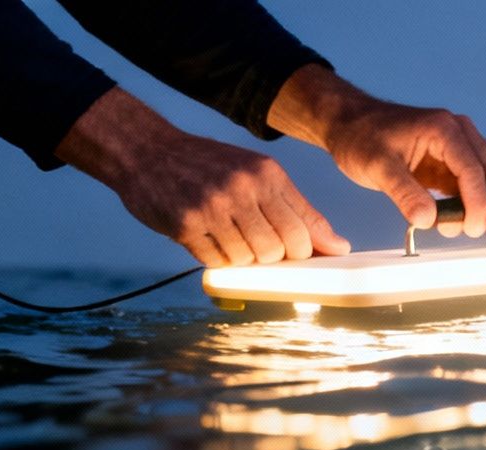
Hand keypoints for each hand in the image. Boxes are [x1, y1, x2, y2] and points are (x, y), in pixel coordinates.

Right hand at [56, 87, 348, 266]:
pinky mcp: (186, 226)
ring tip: (231, 238)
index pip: (305, 229)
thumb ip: (297, 209)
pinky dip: (220, 260)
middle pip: (281, 250)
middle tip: (260, 247)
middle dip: (276, 258)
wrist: (147, 151)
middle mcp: (243, 188)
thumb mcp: (256, 173)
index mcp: (266, 174)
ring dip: (245, 259)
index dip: (307, 251)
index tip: (302, 257)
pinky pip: (219, 263)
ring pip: (251, 260)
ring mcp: (213, 208)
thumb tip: (339, 247)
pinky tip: (211, 240)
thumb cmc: (209, 166)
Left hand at [269, 65, 485, 238]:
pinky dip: (481, 202)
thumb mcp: (377, 166)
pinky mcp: (456, 162)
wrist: (351, 124)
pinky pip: (481, 182)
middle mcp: (459, 132)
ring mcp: (461, 146)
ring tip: (471, 228)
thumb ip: (403, 193)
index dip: (479, 202)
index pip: (474, 168)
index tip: (472, 228)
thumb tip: (427, 220)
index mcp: (443, 129)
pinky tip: (465, 220)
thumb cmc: (361, 138)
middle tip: (481, 232)